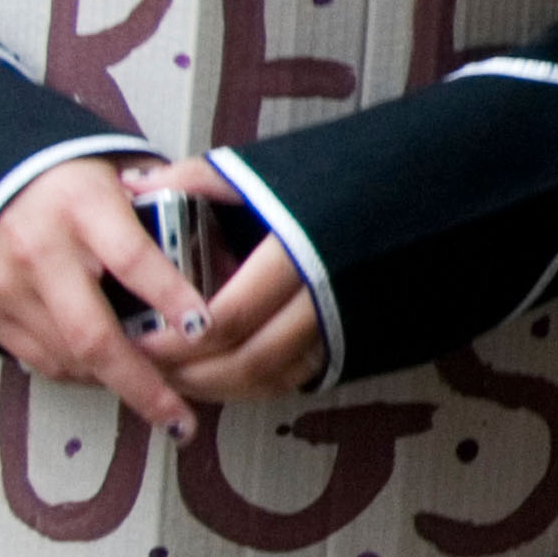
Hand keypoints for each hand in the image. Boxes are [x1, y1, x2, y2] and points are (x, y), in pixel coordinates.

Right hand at [0, 155, 211, 435]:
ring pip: (70, 359)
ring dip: (119, 385)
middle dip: (142, 384)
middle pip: (93, 334)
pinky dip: (84, 376)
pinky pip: (43, 362)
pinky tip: (114, 378)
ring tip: (162, 403)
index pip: (132, 258)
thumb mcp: (129, 182)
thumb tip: (230, 273)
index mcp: (83, 206)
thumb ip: (178, 216)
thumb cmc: (79, 187)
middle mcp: (39, 250)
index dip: (169, 296)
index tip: (205, 328)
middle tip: (182, 419)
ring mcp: (6, 287)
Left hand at [148, 161, 330, 403]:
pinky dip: (251, 386)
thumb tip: (133, 183)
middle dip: (190, 371)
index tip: (137, 341)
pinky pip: (295, 378)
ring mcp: (343, 325)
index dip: (178, 339)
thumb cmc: (346, 179)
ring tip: (174, 377)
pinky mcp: (352, 340)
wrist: (424, 193)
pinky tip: (220, 376)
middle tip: (147, 368)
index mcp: (299, 253)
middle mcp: (325, 297)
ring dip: (217, 386)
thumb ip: (203, 178)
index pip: (229, 316)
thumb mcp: (273, 170)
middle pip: (248, 358)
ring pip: (271, 377)